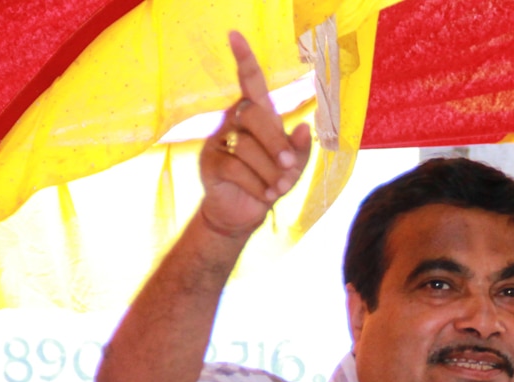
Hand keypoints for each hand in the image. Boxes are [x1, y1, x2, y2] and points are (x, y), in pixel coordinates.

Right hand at [197, 31, 312, 238]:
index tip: (235, 35)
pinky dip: (257, 185)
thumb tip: (303, 127)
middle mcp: (234, 121)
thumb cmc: (272, 182)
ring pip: (247, 147)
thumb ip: (300, 149)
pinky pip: (235, 168)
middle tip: (289, 169)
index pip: (249, 82)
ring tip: (278, 190)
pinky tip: (264, 196)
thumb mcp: (293, 168)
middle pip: (254, 116)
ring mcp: (219, 140)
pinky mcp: (210, 162)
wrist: (245, 213)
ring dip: (270, 174)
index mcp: (256, 115)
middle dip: (277, 145)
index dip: (244, 59)